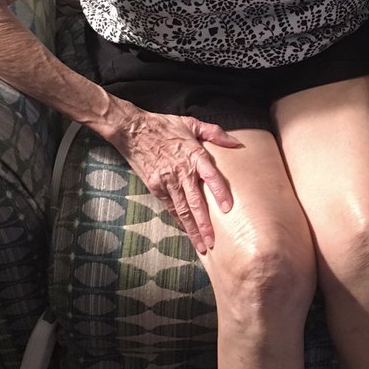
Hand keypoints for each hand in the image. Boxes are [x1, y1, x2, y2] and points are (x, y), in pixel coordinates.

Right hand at [106, 106, 241, 253]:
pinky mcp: (155, 186)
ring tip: (202, 245)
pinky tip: (186, 231)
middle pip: (195, 202)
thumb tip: (236, 143)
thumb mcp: (191, 123)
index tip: (227, 209)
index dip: (219, 193)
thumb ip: (214, 133)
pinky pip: (169, 207)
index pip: (210, 177)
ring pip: (182, 210)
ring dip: (192, 229)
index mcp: (193, 155)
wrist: (133, 130)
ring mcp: (167, 181)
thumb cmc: (163, 125)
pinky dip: (178, 220)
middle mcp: (181, 171)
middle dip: (205, 224)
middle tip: (213, 241)